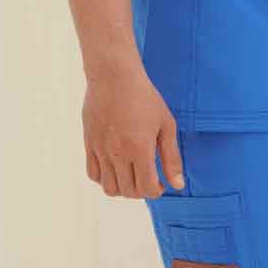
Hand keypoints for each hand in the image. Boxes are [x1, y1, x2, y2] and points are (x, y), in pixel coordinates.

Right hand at [82, 61, 184, 198]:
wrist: (114, 76)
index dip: (157, 191)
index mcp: (140, 149)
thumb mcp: (166, 125)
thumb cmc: (144, 97)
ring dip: (123, 188)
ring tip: (131, 173)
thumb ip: (172, 157)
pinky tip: (115, 167)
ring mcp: (101, 150)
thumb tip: (178, 185)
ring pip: (109, 188)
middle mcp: (118, 153)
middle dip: (142, 191)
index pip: (147, 189)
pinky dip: (104, 178)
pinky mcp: (89, 143)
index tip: (161, 183)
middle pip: (129, 191)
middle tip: (148, 178)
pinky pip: (93, 173)